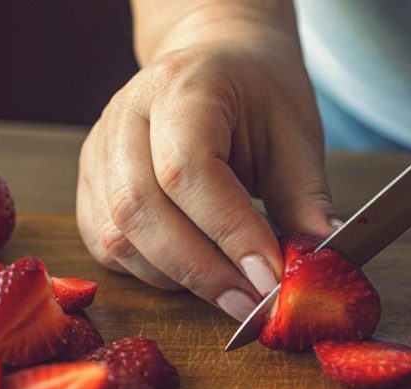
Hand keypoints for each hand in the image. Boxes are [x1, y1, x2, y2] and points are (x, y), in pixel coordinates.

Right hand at [77, 19, 334, 320]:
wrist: (215, 61)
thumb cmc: (258, 95)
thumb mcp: (295, 134)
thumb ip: (304, 200)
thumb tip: (319, 268)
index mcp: (181, 86)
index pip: (188, 169)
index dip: (228, 232)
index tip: (270, 278)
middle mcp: (126, 113)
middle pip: (140, 208)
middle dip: (200, 270)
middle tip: (252, 305)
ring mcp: (99, 150)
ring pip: (117, 235)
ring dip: (176, 278)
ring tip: (232, 293)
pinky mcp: (91, 184)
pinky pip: (107, 246)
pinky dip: (152, 273)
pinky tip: (195, 275)